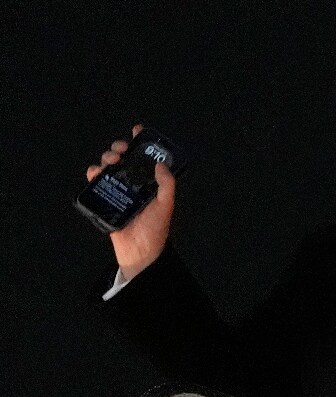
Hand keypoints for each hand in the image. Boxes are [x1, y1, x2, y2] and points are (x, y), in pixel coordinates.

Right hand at [86, 124, 175, 280]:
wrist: (139, 252)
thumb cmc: (155, 230)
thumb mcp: (166, 205)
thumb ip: (167, 184)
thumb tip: (161, 164)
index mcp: (150, 182)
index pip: (145, 157)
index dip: (141, 142)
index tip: (137, 130)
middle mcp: (134, 183)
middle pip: (123, 158)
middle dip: (119, 148)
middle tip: (121, 151)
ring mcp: (119, 191)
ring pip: (108, 167)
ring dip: (106, 158)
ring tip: (110, 162)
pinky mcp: (105, 200)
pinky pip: (96, 183)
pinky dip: (93, 174)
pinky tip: (96, 173)